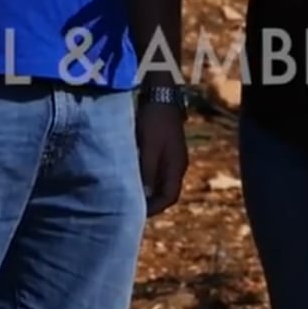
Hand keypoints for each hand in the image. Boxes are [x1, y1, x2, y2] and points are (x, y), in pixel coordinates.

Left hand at [137, 100, 187, 215]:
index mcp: (176, 167)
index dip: (154, 209)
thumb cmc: (154, 121)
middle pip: (166, 191)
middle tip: (132, 208)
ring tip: (130, 193)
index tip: (137, 215)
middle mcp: (177, 164)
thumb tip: (144, 196)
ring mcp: (173, 155)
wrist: (161, 94)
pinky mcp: (166, 146)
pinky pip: (157, 169)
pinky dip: (146, 176)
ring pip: (161, 180)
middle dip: (151, 202)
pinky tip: (132, 174)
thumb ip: (147, 172)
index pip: (169, 197)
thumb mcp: (148, 148)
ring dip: (148, 189)